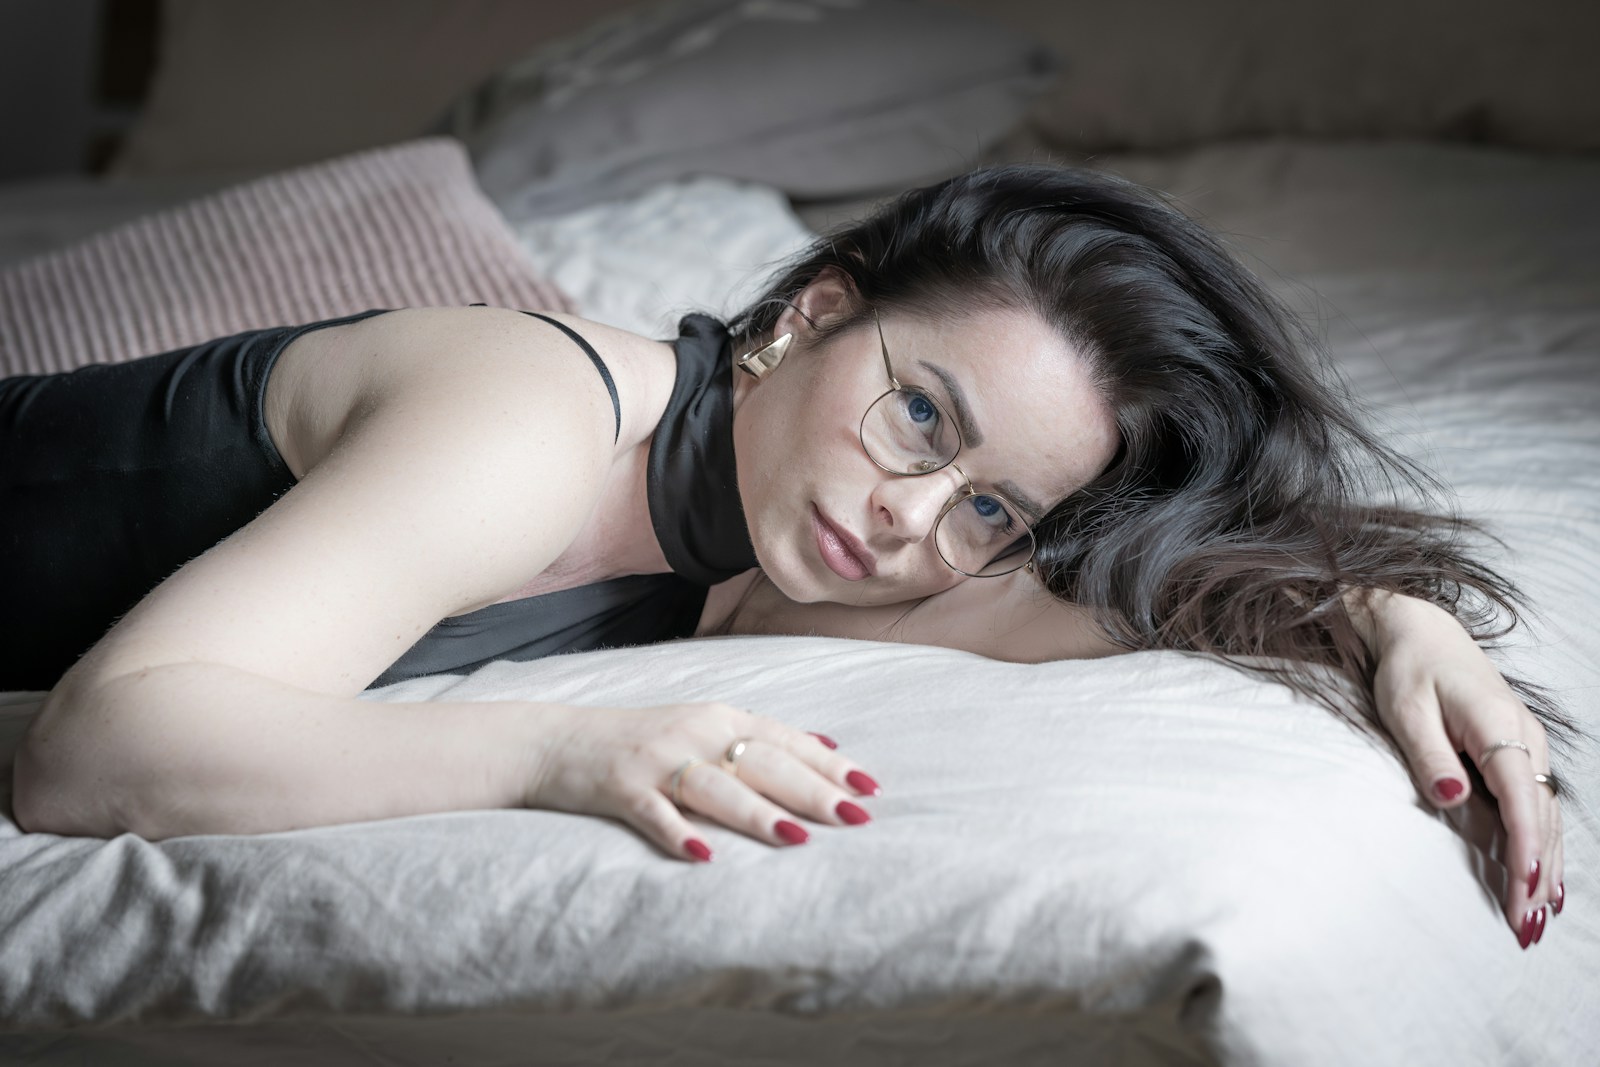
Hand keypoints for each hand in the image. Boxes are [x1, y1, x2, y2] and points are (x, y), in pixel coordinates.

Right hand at [525, 702, 881, 860]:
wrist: (553, 742)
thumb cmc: (638, 740)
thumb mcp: (701, 727)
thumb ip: (759, 738)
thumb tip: (828, 748)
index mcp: (719, 718)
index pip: (785, 741)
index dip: (828, 766)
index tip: (870, 788)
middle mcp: (694, 733)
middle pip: (762, 763)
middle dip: (812, 792)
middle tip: (855, 817)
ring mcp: (657, 760)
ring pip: (716, 787)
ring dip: (757, 814)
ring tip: (796, 839)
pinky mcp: (621, 788)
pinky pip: (655, 813)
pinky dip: (680, 834)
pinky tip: (705, 857)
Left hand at [1357, 591, 1563, 947]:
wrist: (1423, 634)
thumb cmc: (1409, 671)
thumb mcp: (1405, 708)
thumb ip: (1428, 754)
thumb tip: (1452, 797)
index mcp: (1499, 727)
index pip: (1520, 798)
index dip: (1525, 847)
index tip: (1525, 890)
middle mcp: (1525, 738)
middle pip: (1541, 816)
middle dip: (1538, 874)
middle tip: (1527, 927)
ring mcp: (1529, 746)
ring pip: (1548, 816)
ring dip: (1547, 867)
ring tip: (1541, 918)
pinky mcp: (1521, 752)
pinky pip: (1540, 805)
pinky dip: (1546, 845)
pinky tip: (1547, 880)